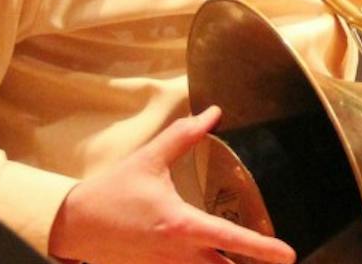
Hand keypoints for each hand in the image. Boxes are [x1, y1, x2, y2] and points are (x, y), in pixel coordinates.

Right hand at [47, 106, 295, 263]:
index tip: (288, 255)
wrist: (74, 225)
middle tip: (280, 263)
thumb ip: (184, 136)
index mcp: (181, 225)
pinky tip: (218, 262)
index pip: (231, 238)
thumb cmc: (112, 192)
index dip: (262, 248)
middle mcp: (178, 253)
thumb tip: (213, 112)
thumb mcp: (149, 159)